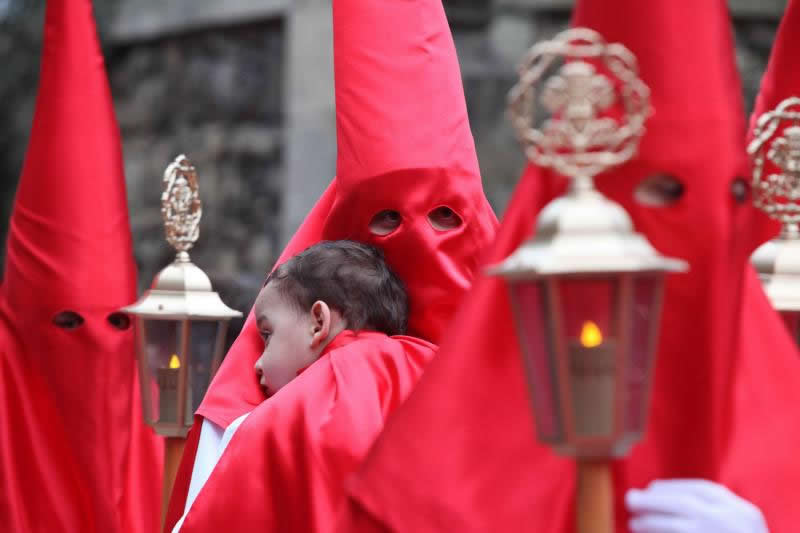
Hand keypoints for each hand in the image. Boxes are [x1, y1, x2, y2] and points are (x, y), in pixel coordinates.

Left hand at [626, 479, 767, 532]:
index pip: (702, 490)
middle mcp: (731, 525)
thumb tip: (655, 493)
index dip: (672, 487)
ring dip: (649, 523)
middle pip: (683, 505)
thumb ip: (711, 510)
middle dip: (652, 501)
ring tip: (634, 523)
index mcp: (743, 513)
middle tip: (630, 499)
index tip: (651, 488)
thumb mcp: (737, 524)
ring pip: (675, 527)